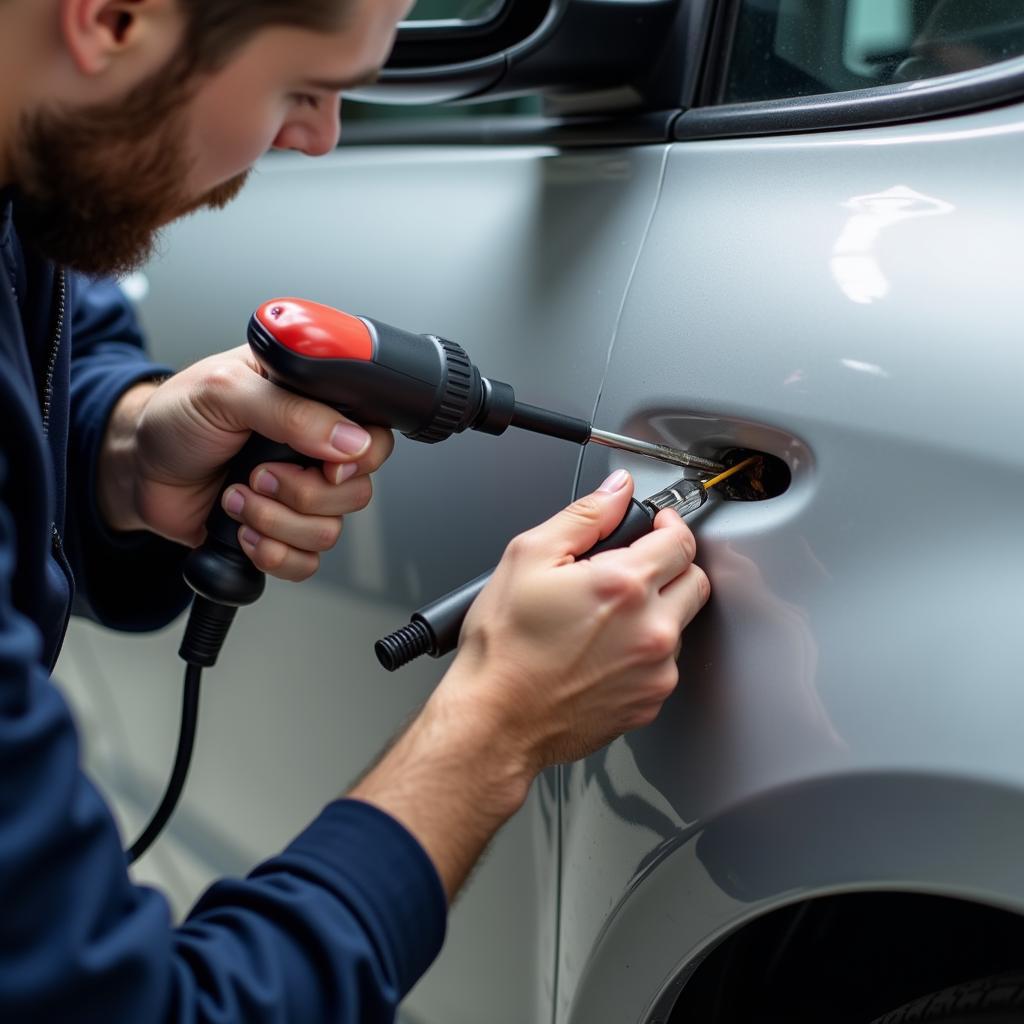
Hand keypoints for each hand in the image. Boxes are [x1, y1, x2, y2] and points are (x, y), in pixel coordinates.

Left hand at [99, 347, 393, 580]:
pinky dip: (270, 552)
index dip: (360, 458)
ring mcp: (299, 496)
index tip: (327, 465)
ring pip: (329, 531)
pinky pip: (305, 562)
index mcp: (314, 405)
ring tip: (236, 497)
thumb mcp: (225, 392)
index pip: (373, 435)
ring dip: (274, 521)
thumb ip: (290, 410)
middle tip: (258, 474)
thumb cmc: (176, 419)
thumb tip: (349, 439)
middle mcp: (314, 452)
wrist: (138, 469)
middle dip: (301, 494)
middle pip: (356, 492)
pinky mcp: (281, 534)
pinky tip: (241, 531)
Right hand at [348, 470, 708, 901]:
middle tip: (633, 568)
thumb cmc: (504, 648)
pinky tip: (602, 652)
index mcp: (625, 586)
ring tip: (604, 618)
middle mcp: (652, 629)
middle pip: (694, 580)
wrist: (495, 720)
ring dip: (656, 611)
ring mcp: (655, 671)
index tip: (655, 526)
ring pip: (679, 624)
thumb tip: (616, 491)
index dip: (668, 525)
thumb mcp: (528, 557)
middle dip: (670, 566)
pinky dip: (643, 652)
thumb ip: (584, 515)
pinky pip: (663, 665)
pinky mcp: (650, 702)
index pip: (681, 540)